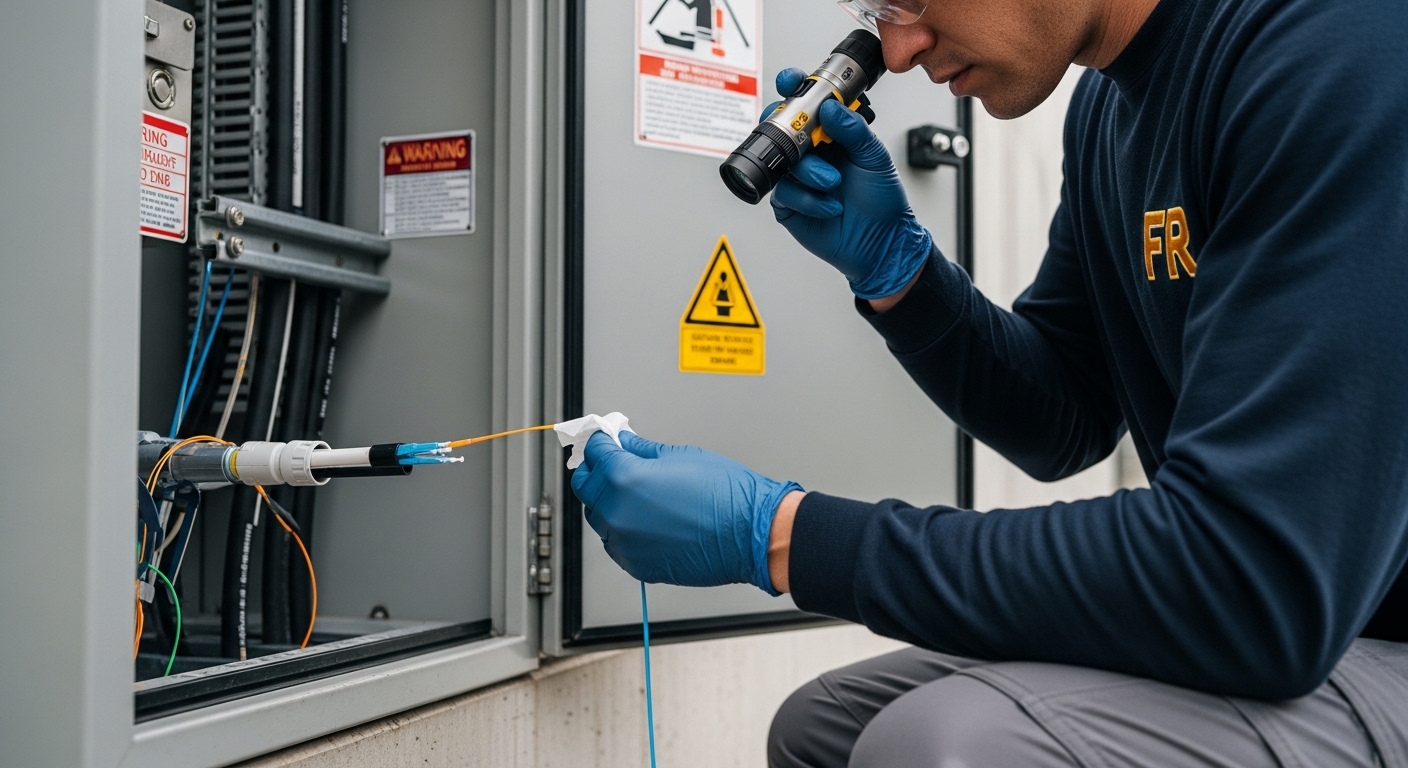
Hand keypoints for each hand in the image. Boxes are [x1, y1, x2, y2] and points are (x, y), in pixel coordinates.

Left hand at [570, 431, 801, 593]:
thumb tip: (626, 443)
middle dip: (596, 471)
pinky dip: (623, 530)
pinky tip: (645, 519)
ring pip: (599, 518)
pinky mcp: (636, 565)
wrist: (752, 535)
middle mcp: (617, 513)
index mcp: (624, 478)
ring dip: (608, 502)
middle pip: (586, 487)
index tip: (604, 439)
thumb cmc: (726, 495)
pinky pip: (616, 544)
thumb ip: (643, 450)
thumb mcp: (681, 456)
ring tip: (636, 493)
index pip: (595, 453)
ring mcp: (625, 543)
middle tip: (612, 462)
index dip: (600, 442)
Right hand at [766, 68, 932, 299]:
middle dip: (787, 128)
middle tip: (805, 138)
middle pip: (782, 128)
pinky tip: (829, 206)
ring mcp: (799, 178)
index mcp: (832, 134)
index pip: (807, 104)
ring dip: (810, 172)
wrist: (882, 242)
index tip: (791, 81)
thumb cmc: (882, 200)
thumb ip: (853, 129)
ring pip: (785, 162)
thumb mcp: (874, 157)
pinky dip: (808, 199)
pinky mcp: (790, 204)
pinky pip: (785, 193)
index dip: (795, 88)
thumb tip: (829, 106)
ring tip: (833, 184)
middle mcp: (812, 152)